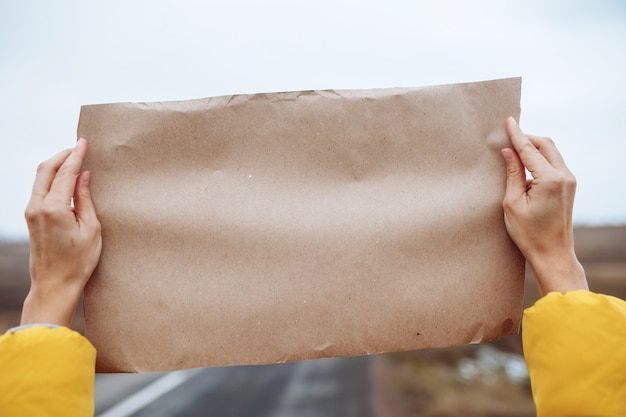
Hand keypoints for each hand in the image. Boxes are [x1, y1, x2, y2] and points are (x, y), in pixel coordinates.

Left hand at [21, 138, 101, 326]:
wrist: (54, 284)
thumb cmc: (78, 262)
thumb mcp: (91, 229)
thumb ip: (85, 199)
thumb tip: (83, 176)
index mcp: (54, 208)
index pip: (65, 173)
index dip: (76, 156)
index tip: (84, 142)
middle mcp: (37, 206)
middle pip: (46, 169)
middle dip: (62, 155)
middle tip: (78, 147)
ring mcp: (31, 212)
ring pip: (40, 178)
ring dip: (56, 166)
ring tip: (73, 160)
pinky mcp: (31, 218)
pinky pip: (40, 189)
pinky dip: (52, 178)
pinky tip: (64, 179)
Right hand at [501, 117, 587, 296]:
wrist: (552, 253)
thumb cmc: (529, 233)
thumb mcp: (512, 203)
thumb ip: (512, 173)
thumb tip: (508, 151)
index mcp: (550, 180)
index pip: (529, 149)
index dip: (516, 134)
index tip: (507, 121)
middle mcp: (564, 176)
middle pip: (545, 144)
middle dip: (526, 137)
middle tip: (508, 135)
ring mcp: (569, 181)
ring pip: (551, 152)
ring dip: (533, 147)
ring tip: (514, 149)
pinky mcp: (569, 186)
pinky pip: (554, 163)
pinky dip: (540, 158)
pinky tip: (525, 163)